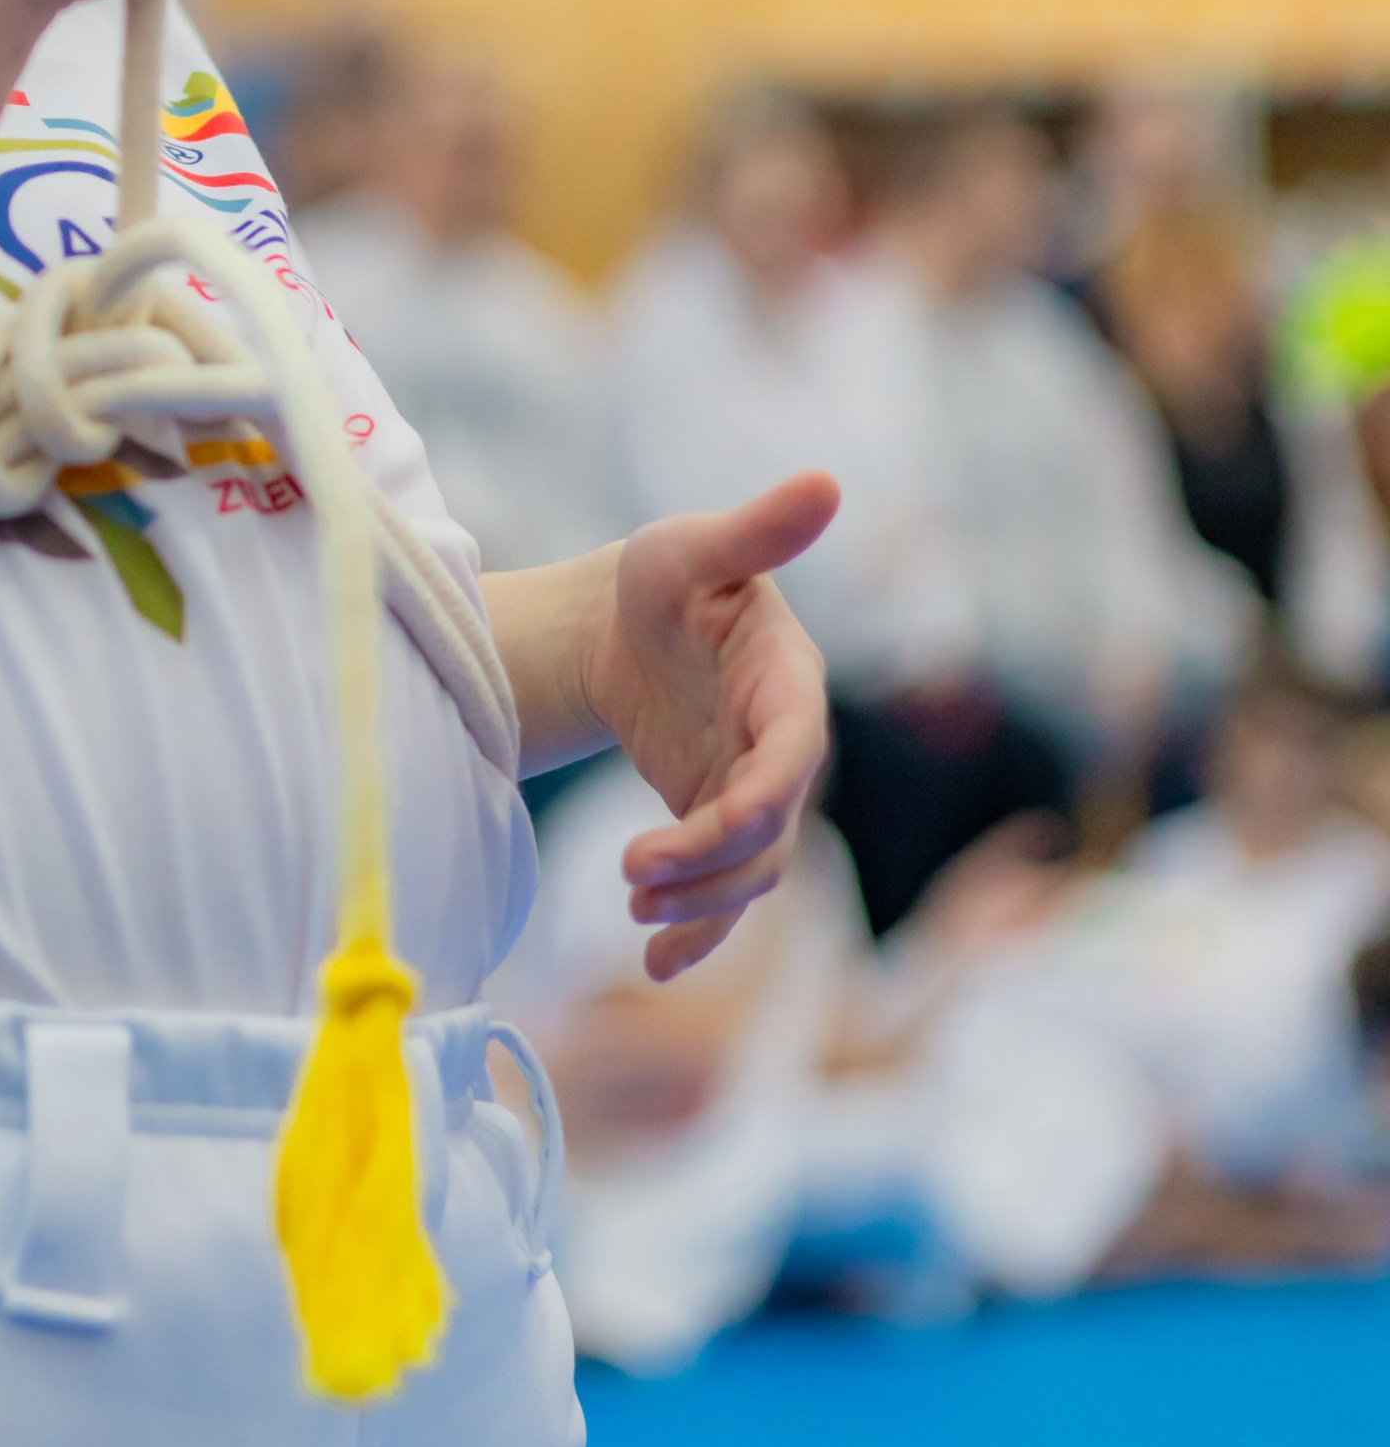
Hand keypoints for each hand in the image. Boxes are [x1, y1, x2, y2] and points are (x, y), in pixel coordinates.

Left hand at [583, 472, 838, 980]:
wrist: (620, 629)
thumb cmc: (661, 580)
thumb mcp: (691, 549)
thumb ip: (756, 529)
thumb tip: (826, 480)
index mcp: (789, 684)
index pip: (796, 752)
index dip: (767, 793)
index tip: (721, 821)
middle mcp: (783, 749)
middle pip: (771, 828)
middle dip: (711, 861)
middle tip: (632, 873)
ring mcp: (755, 795)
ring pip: (749, 872)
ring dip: (698, 901)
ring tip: (632, 906)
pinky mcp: (720, 828)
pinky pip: (723, 894)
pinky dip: (697, 933)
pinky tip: (657, 966)